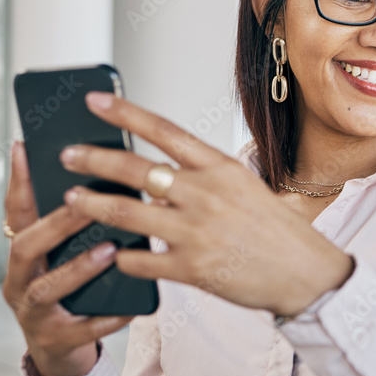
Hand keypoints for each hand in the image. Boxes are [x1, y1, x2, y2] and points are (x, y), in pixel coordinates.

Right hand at [2, 139, 134, 375]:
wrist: (62, 349)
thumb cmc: (72, 290)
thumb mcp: (66, 255)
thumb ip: (78, 225)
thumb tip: (109, 177)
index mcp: (25, 253)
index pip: (18, 212)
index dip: (20, 182)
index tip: (27, 149)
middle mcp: (21, 279)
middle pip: (28, 246)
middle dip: (56, 224)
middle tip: (85, 203)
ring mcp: (35, 312)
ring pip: (48, 288)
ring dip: (78, 268)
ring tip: (109, 251)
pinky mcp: (56, 340)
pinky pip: (84, 329)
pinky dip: (107, 318)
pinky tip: (131, 306)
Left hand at [57, 90, 353, 316]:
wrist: (307, 274)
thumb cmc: (280, 232)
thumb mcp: (248, 190)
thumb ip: (206, 181)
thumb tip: (161, 178)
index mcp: (222, 169)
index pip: (166, 132)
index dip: (126, 114)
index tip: (95, 101)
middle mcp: (206, 194)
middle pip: (137, 169)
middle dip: (94, 160)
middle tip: (68, 155)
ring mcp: (197, 232)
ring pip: (128, 213)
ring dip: (94, 205)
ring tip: (71, 200)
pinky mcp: (191, 268)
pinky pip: (141, 260)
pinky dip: (122, 257)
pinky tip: (112, 255)